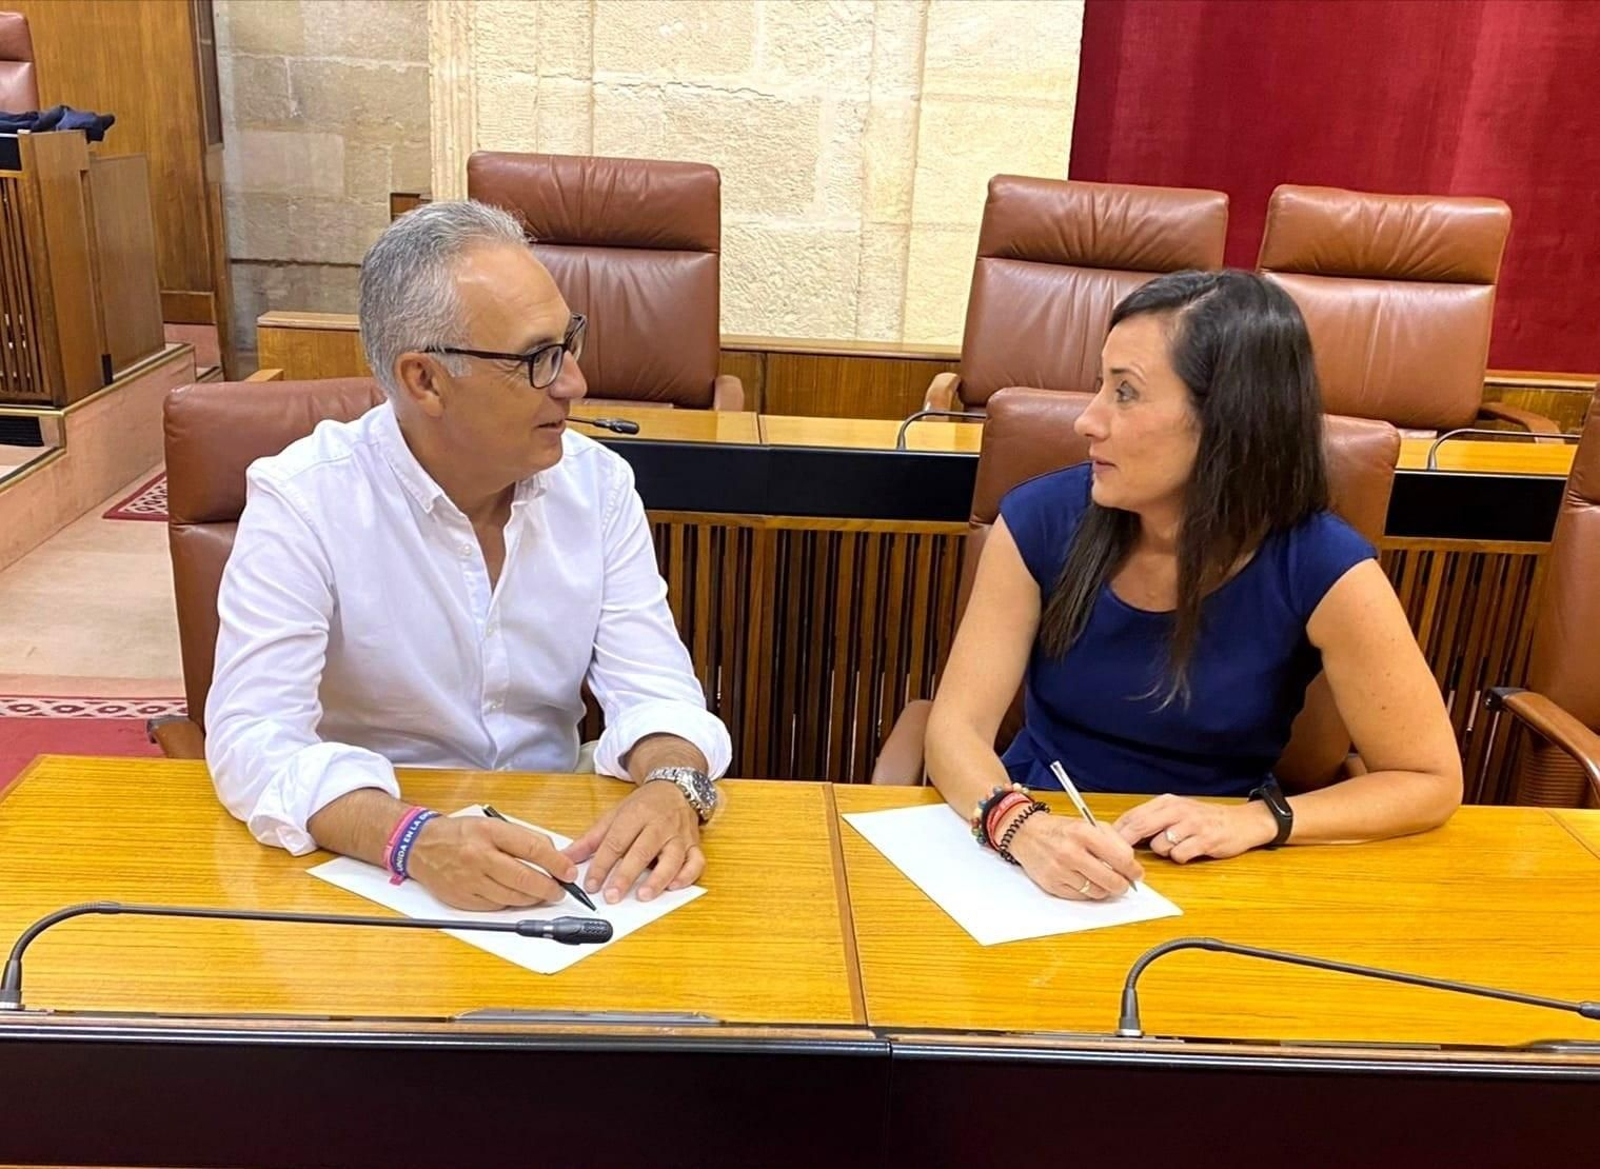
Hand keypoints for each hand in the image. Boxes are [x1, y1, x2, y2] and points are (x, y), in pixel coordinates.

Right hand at [407, 816, 576, 910]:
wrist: (420, 846)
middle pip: (524, 878)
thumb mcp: (492, 823)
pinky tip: (515, 896)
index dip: (556, 863)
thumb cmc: (459, 834)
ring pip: (512, 896)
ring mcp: (469, 880)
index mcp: (489, 832)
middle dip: (548, 887)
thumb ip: (522, 837)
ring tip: (541, 894)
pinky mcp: (462, 898)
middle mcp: (478, 856)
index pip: (532, 849)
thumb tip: (552, 853)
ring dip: (532, 898)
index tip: (568, 871)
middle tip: (559, 890)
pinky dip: (510, 903)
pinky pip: (495, 906)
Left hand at [565, 780, 703, 903]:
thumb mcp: (614, 815)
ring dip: (658, 879)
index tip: (591, 884)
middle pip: (642, 850)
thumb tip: (565, 858)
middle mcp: (659, 824)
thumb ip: (590, 839)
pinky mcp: (694, 844)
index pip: (616, 841)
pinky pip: (696, 862)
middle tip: (612, 896)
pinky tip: (673, 887)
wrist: (675, 787)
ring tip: (644, 896)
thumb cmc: (644, 805)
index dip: (602, 865)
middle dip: (626, 875)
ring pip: (672, 858)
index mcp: (636, 814)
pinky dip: (687, 876)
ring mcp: (679, 835)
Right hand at [1004, 811, 1144, 899]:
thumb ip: (1112, 840)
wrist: (1025, 834)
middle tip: (1124, 882)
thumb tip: (1131, 863)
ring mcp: (1060, 870)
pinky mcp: (1053, 885)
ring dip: (1106, 889)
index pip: (1120, 858)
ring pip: (1098, 892)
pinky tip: (1085, 880)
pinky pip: (1081, 897)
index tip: (1137, 873)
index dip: (1134, 869)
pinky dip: (1088, 891)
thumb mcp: (1088, 824)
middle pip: (1112, 881)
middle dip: (1123, 884)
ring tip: (1103, 880)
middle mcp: (1071, 852)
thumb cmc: (1060, 829)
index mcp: (1083, 832)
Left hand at [1113, 794, 1278, 862]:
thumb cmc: (1204, 819)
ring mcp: (1191, 824)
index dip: (1117, 831)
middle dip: (1127, 843)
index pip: (1133, 815)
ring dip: (1162, 852)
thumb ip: (1153, 819)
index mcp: (1167, 802)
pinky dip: (1180, 858)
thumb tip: (1122, 833)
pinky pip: (1180, 855)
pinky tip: (1190, 852)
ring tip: (1177, 847)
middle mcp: (1177, 810)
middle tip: (1121, 857)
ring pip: (1160, 844)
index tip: (1105, 843)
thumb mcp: (1177, 812)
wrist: (1242, 822)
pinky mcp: (1205, 840)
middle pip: (1141, 826)